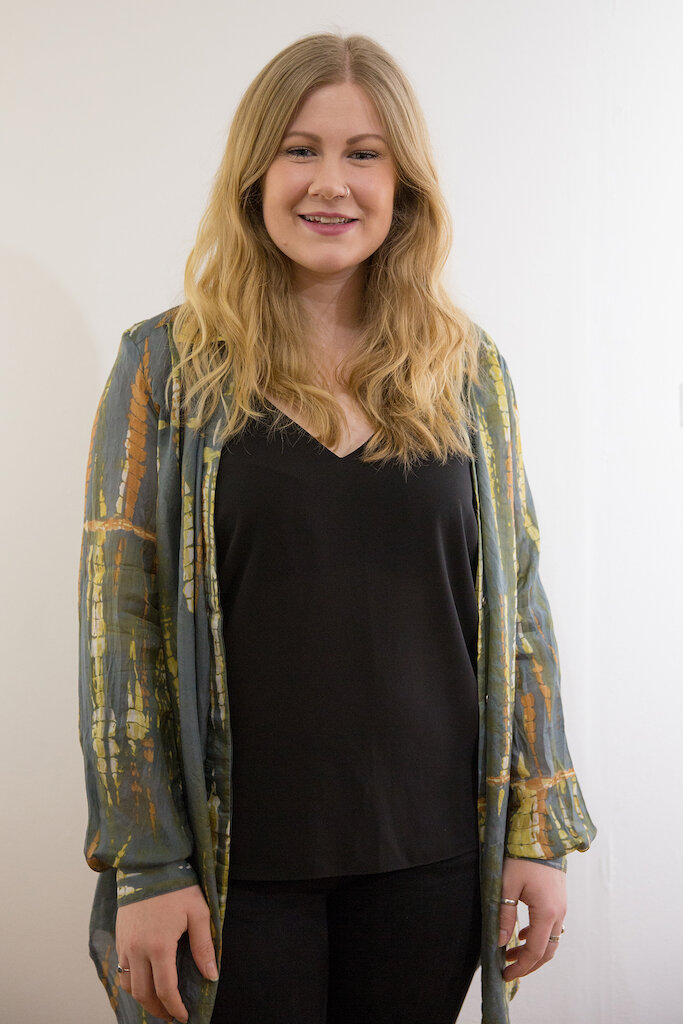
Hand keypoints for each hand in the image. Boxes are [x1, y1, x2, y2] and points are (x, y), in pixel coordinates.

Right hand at [116, 884, 217, 1022]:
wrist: (149, 865)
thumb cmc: (176, 887)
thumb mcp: (198, 912)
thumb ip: (204, 946)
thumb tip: (211, 975)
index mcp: (159, 945)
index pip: (165, 989)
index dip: (175, 1007)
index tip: (184, 1016)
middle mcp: (137, 949)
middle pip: (143, 993)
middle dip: (158, 1009)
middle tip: (172, 1016)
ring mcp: (125, 944)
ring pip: (129, 984)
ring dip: (143, 999)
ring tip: (158, 1003)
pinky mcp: (119, 937)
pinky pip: (122, 969)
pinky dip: (132, 983)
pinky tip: (144, 982)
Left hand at [498, 857, 566, 981]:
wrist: (541, 836)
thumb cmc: (522, 858)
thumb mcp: (507, 885)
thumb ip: (505, 915)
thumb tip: (500, 941)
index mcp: (546, 913)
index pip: (535, 951)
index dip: (520, 966)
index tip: (505, 974)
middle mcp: (558, 914)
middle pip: (546, 951)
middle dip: (528, 964)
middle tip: (508, 970)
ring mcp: (561, 908)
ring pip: (550, 940)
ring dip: (532, 951)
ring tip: (511, 953)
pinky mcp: (558, 901)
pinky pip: (551, 927)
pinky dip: (537, 936)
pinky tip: (521, 935)